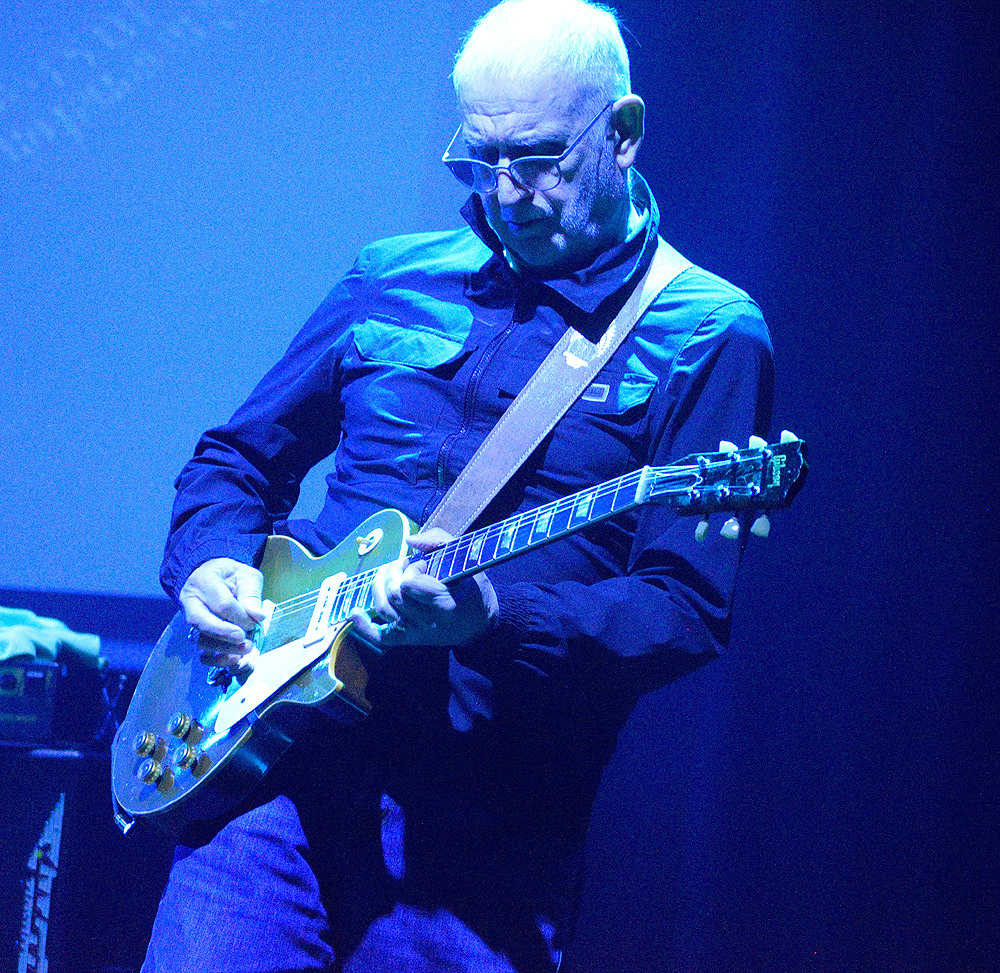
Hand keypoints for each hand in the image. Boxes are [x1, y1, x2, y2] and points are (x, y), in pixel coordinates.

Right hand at [178, 558, 265, 665]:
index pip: (222, 604)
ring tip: (246, 648)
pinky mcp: (195, 634)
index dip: (240, 616)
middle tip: (247, 640)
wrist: (212, 575)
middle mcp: (191, 601)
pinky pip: (200, 652)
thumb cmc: (231, 575)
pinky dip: (216, 659)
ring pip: (201, 639)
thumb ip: (251, 595)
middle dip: (227, 634)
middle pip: (204, 623)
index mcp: (204, 581)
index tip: (255, 620)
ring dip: (225, 648)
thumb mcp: (246, 576)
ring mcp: (191, 619)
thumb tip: (258, 617)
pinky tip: (233, 659)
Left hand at [349, 528, 497, 648]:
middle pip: (394, 595)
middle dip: (395, 574)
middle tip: (404, 565)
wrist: (480, 624)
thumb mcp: (466, 558)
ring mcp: (418, 634)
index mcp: (446, 603)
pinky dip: (364, 627)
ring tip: (387, 575)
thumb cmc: (473, 589)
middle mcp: (430, 623)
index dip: (413, 569)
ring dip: (380, 588)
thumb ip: (438, 541)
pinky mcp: (410, 640)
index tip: (426, 565)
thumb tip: (409, 540)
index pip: (410, 584)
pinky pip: (382, 637)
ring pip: (385, 610)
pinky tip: (354, 613)